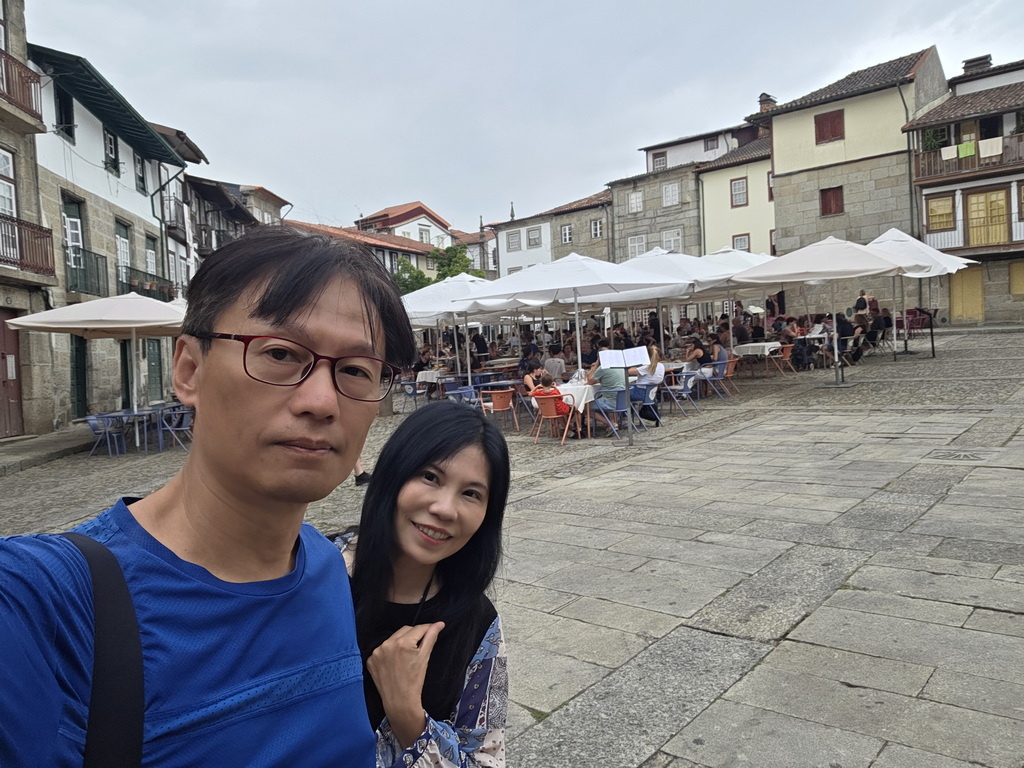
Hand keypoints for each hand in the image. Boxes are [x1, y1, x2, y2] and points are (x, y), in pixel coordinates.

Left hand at [367, 622, 444, 747]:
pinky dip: (389, 652)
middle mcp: (387, 644)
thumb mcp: (424, 658)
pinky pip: (382, 649)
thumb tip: (439, 624)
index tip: (433, 629)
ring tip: (406, 656)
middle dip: (413, 635)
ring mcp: (377, 652)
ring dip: (400, 642)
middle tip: (419, 646)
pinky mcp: (370, 660)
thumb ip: (431, 637)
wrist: (399, 701)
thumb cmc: (414, 681)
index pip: (417, 628)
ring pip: (393, 638)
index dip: (427, 628)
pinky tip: (395, 662)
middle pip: (405, 630)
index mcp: (402, 643)